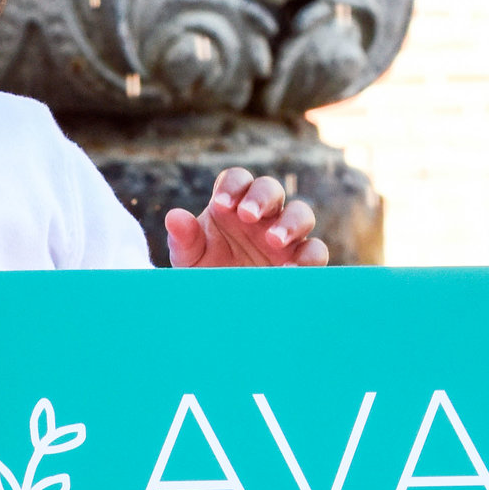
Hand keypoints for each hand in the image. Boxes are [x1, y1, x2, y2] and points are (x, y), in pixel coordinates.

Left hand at [164, 167, 329, 269]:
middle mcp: (262, 216)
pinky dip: (308, 258)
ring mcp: (285, 236)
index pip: (237, 180)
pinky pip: (314, 251)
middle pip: (271, 189)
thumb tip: (174, 217)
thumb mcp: (189, 259)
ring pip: (301, 213)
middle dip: (262, 197)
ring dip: (291, 222)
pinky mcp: (301, 260)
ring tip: (275, 240)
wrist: (221, 309)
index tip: (222, 205)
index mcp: (233, 205)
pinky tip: (290, 270)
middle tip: (248, 216)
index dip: (233, 186)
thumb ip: (184, 238)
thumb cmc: (206, 274)